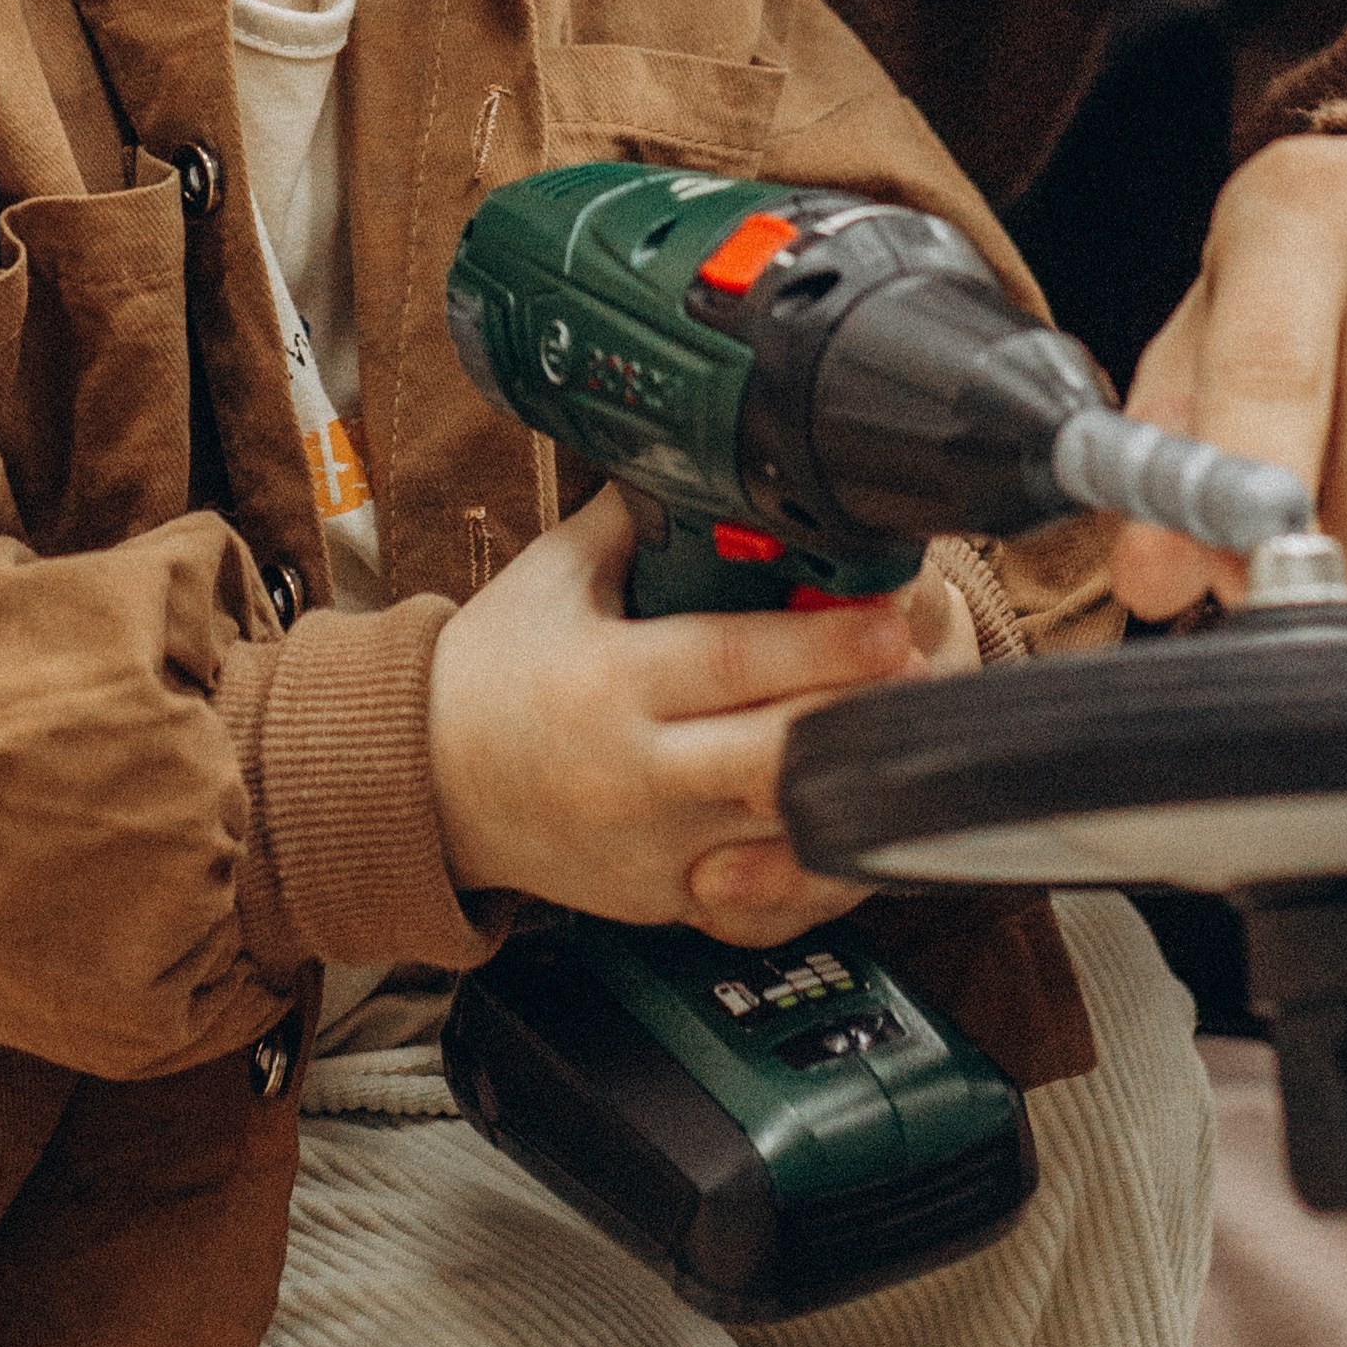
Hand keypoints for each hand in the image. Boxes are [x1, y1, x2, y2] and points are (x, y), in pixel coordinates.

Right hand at [427, 487, 967, 944]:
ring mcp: (656, 850)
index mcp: (612, 682)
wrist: (420, 783)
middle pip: (779, 756)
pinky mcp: (665, 901)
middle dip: (861, 717)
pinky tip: (860, 816)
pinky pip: (764, 899)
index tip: (891, 618)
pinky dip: (819, 863)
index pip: (735, 661)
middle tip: (925, 676)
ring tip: (908, 741)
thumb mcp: (553, 575)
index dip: (824, 642)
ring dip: (855, 788)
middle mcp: (638, 775)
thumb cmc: (490, 670)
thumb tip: (702, 445)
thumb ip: (633, 514)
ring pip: (785, 834)